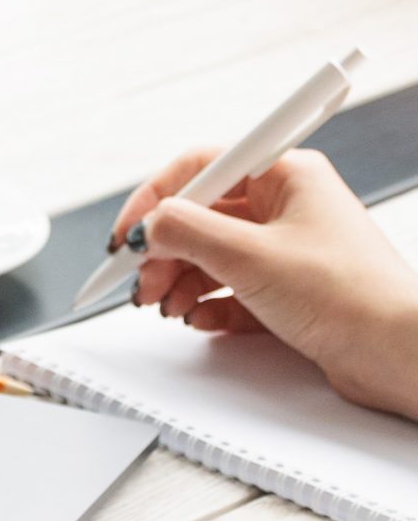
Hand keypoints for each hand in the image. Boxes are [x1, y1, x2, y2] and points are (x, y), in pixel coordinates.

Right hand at [114, 149, 417, 418]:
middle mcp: (287, 206)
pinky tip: (198, 318)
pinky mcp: (291, 290)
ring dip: (180, 280)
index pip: (202, 167)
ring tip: (165, 305)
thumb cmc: (351, 295)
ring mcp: (289, 249)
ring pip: (214, 254)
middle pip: (202, 215)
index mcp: (286, 174)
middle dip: (165, 250)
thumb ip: (189, 233)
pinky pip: (234, 288)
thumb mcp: (252, 257)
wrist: (399, 353)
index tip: (128, 233)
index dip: (156, 199)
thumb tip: (150, 224)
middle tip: (139, 280)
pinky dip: (209, 303)